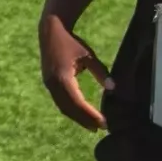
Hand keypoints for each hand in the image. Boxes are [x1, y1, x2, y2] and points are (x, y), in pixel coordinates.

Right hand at [39, 14, 111, 130]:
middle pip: (69, 108)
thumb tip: (113, 88)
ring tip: (91, 125)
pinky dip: (70, 109)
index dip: (90, 114)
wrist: (50, 32)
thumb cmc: (71, 42)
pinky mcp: (49, 82)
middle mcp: (53, 84)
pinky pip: (59, 101)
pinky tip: (79, 113)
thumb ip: (100, 71)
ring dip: (77, 117)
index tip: (104, 122)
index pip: (77, 102)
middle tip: (100, 128)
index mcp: (62, 78)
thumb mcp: (88, 55)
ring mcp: (49, 84)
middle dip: (84, 120)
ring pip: (62, 106)